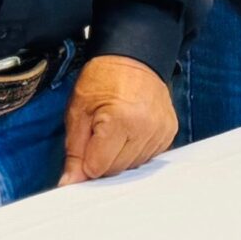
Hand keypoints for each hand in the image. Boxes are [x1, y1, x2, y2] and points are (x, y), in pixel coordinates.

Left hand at [60, 54, 178, 185]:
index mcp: (120, 120)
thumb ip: (74, 151)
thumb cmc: (103, 79)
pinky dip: (135, 149)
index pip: (97, 167)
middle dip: (102, 158)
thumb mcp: (78, 111)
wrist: (133, 57)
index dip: (85, 160)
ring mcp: (161, 130)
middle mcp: (146, 128)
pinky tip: (129, 131)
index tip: (83, 145)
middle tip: (98, 133)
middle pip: (116, 170)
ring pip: (132, 166)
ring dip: (119, 155)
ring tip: (115, 130)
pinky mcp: (169, 131)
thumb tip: (71, 182)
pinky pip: (148, 156)